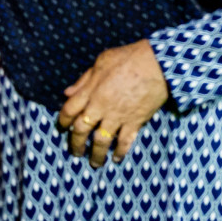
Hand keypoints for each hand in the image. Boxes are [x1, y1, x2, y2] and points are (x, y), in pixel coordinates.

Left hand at [57, 40, 169, 167]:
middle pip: (81, 130)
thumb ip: (84, 79)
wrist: (158, 63)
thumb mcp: (102, 61)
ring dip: (96, 154)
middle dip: (76, 143)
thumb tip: (68, 92)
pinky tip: (117, 158)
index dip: (63, 121)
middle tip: (76, 152)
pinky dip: (120, 152)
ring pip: (101, 141)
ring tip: (95, 162)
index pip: (69, 111)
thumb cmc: (130, 58)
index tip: (63, 128)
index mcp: (91, 91)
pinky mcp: (135, 121)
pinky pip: (125, 141)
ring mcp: (118, 116)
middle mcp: (101, 107)